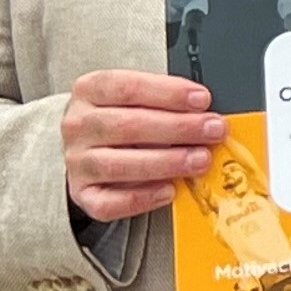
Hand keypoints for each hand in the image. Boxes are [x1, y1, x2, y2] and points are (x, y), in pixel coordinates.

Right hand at [62, 69, 222, 221]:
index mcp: (90, 91)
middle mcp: (78, 126)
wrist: (87, 146)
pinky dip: (142, 198)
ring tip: (200, 160)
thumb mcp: (139, 97)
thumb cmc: (122, 116)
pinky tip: (170, 190)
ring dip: (166, 163)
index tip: (202, 100)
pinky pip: (109, 202)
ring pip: (118, 165)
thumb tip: (207, 112)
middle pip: (127, 126)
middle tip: (213, 130)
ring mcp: (77, 162)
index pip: (128, 88)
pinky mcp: (82, 193)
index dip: (168, 93)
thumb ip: (167, 100)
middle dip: (178, 128)